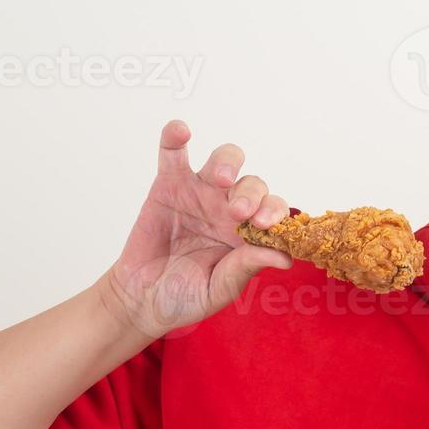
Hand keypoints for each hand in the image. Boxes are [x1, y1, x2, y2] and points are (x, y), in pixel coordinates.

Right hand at [98, 120, 293, 338]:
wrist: (142, 298)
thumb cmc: (186, 295)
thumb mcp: (219, 288)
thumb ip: (246, 267)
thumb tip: (285, 257)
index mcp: (250, 233)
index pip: (274, 210)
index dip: (275, 212)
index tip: (266, 225)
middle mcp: (229, 207)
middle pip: (253, 183)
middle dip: (251, 194)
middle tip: (238, 212)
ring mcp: (200, 192)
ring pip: (223, 161)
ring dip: (227, 163)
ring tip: (221, 179)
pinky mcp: (168, 184)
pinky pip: (173, 154)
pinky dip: (175, 137)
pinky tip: (180, 131)